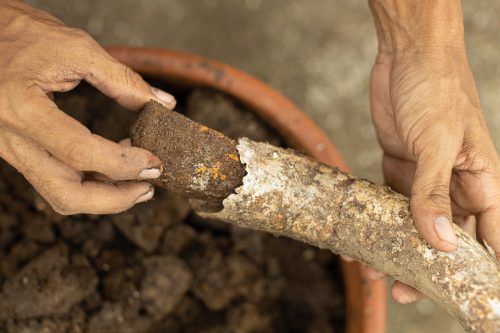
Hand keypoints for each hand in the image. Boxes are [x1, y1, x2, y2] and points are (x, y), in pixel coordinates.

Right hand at [0, 1, 175, 213]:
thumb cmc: (20, 33)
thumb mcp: (76, 47)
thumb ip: (122, 79)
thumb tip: (163, 102)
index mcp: (21, 109)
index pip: (80, 153)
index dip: (124, 164)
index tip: (155, 163)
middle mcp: (9, 138)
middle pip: (65, 194)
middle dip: (114, 199)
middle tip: (148, 186)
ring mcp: (10, 149)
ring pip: (59, 194)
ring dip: (103, 197)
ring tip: (138, 181)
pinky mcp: (18, 150)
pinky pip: (55, 179)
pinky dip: (88, 181)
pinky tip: (114, 166)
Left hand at [368, 47, 499, 302]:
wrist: (406, 56)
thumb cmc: (437, 89)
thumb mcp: (438, 142)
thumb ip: (436, 191)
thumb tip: (442, 242)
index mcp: (481, 179)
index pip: (491, 235)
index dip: (481, 268)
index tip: (463, 296)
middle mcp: (456, 182)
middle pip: (447, 236)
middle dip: (427, 265)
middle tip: (403, 291)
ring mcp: (427, 175)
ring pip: (415, 222)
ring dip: (396, 245)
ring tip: (373, 269)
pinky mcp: (400, 165)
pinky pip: (390, 201)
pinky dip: (378, 219)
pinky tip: (361, 236)